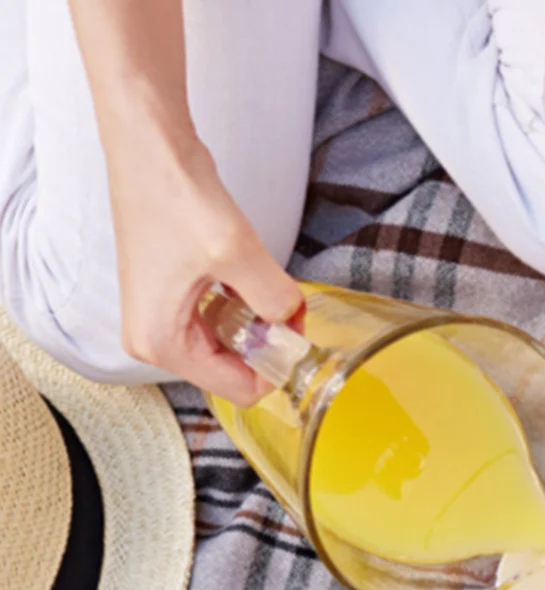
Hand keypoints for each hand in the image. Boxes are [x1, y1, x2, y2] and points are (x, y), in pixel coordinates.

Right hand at [104, 136, 300, 402]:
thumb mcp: (237, 253)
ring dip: (256, 323)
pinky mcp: (171, 297)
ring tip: (263, 284)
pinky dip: (243, 307)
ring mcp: (161, 318)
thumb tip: (293, 320)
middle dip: (266, 344)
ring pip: (231, 346)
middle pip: (236, 371)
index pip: (241, 390)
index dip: (277, 366)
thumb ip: (274, 299)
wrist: (148, 144)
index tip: (295, 330)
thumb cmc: (175, 193)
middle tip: (287, 305)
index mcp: (160, 343)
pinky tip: (247, 278)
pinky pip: (221, 322)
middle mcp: (153, 339)